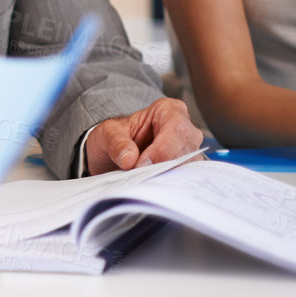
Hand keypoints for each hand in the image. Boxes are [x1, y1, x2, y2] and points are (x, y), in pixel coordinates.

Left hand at [82, 97, 203, 175]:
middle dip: (164, 165)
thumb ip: (115, 142)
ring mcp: (189, 151)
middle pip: (186, 149)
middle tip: (141, 175)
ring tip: (144, 181)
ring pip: (189, 167)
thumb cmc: (113, 138)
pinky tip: (153, 186)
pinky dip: (170, 185)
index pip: (176, 128)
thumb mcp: (106, 134)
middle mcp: (185, 129)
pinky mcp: (188, 170)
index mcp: (168, 110)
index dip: (161, 149)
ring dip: (166, 176)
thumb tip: (129, 159)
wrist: (110, 155)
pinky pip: (186, 180)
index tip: (141, 164)